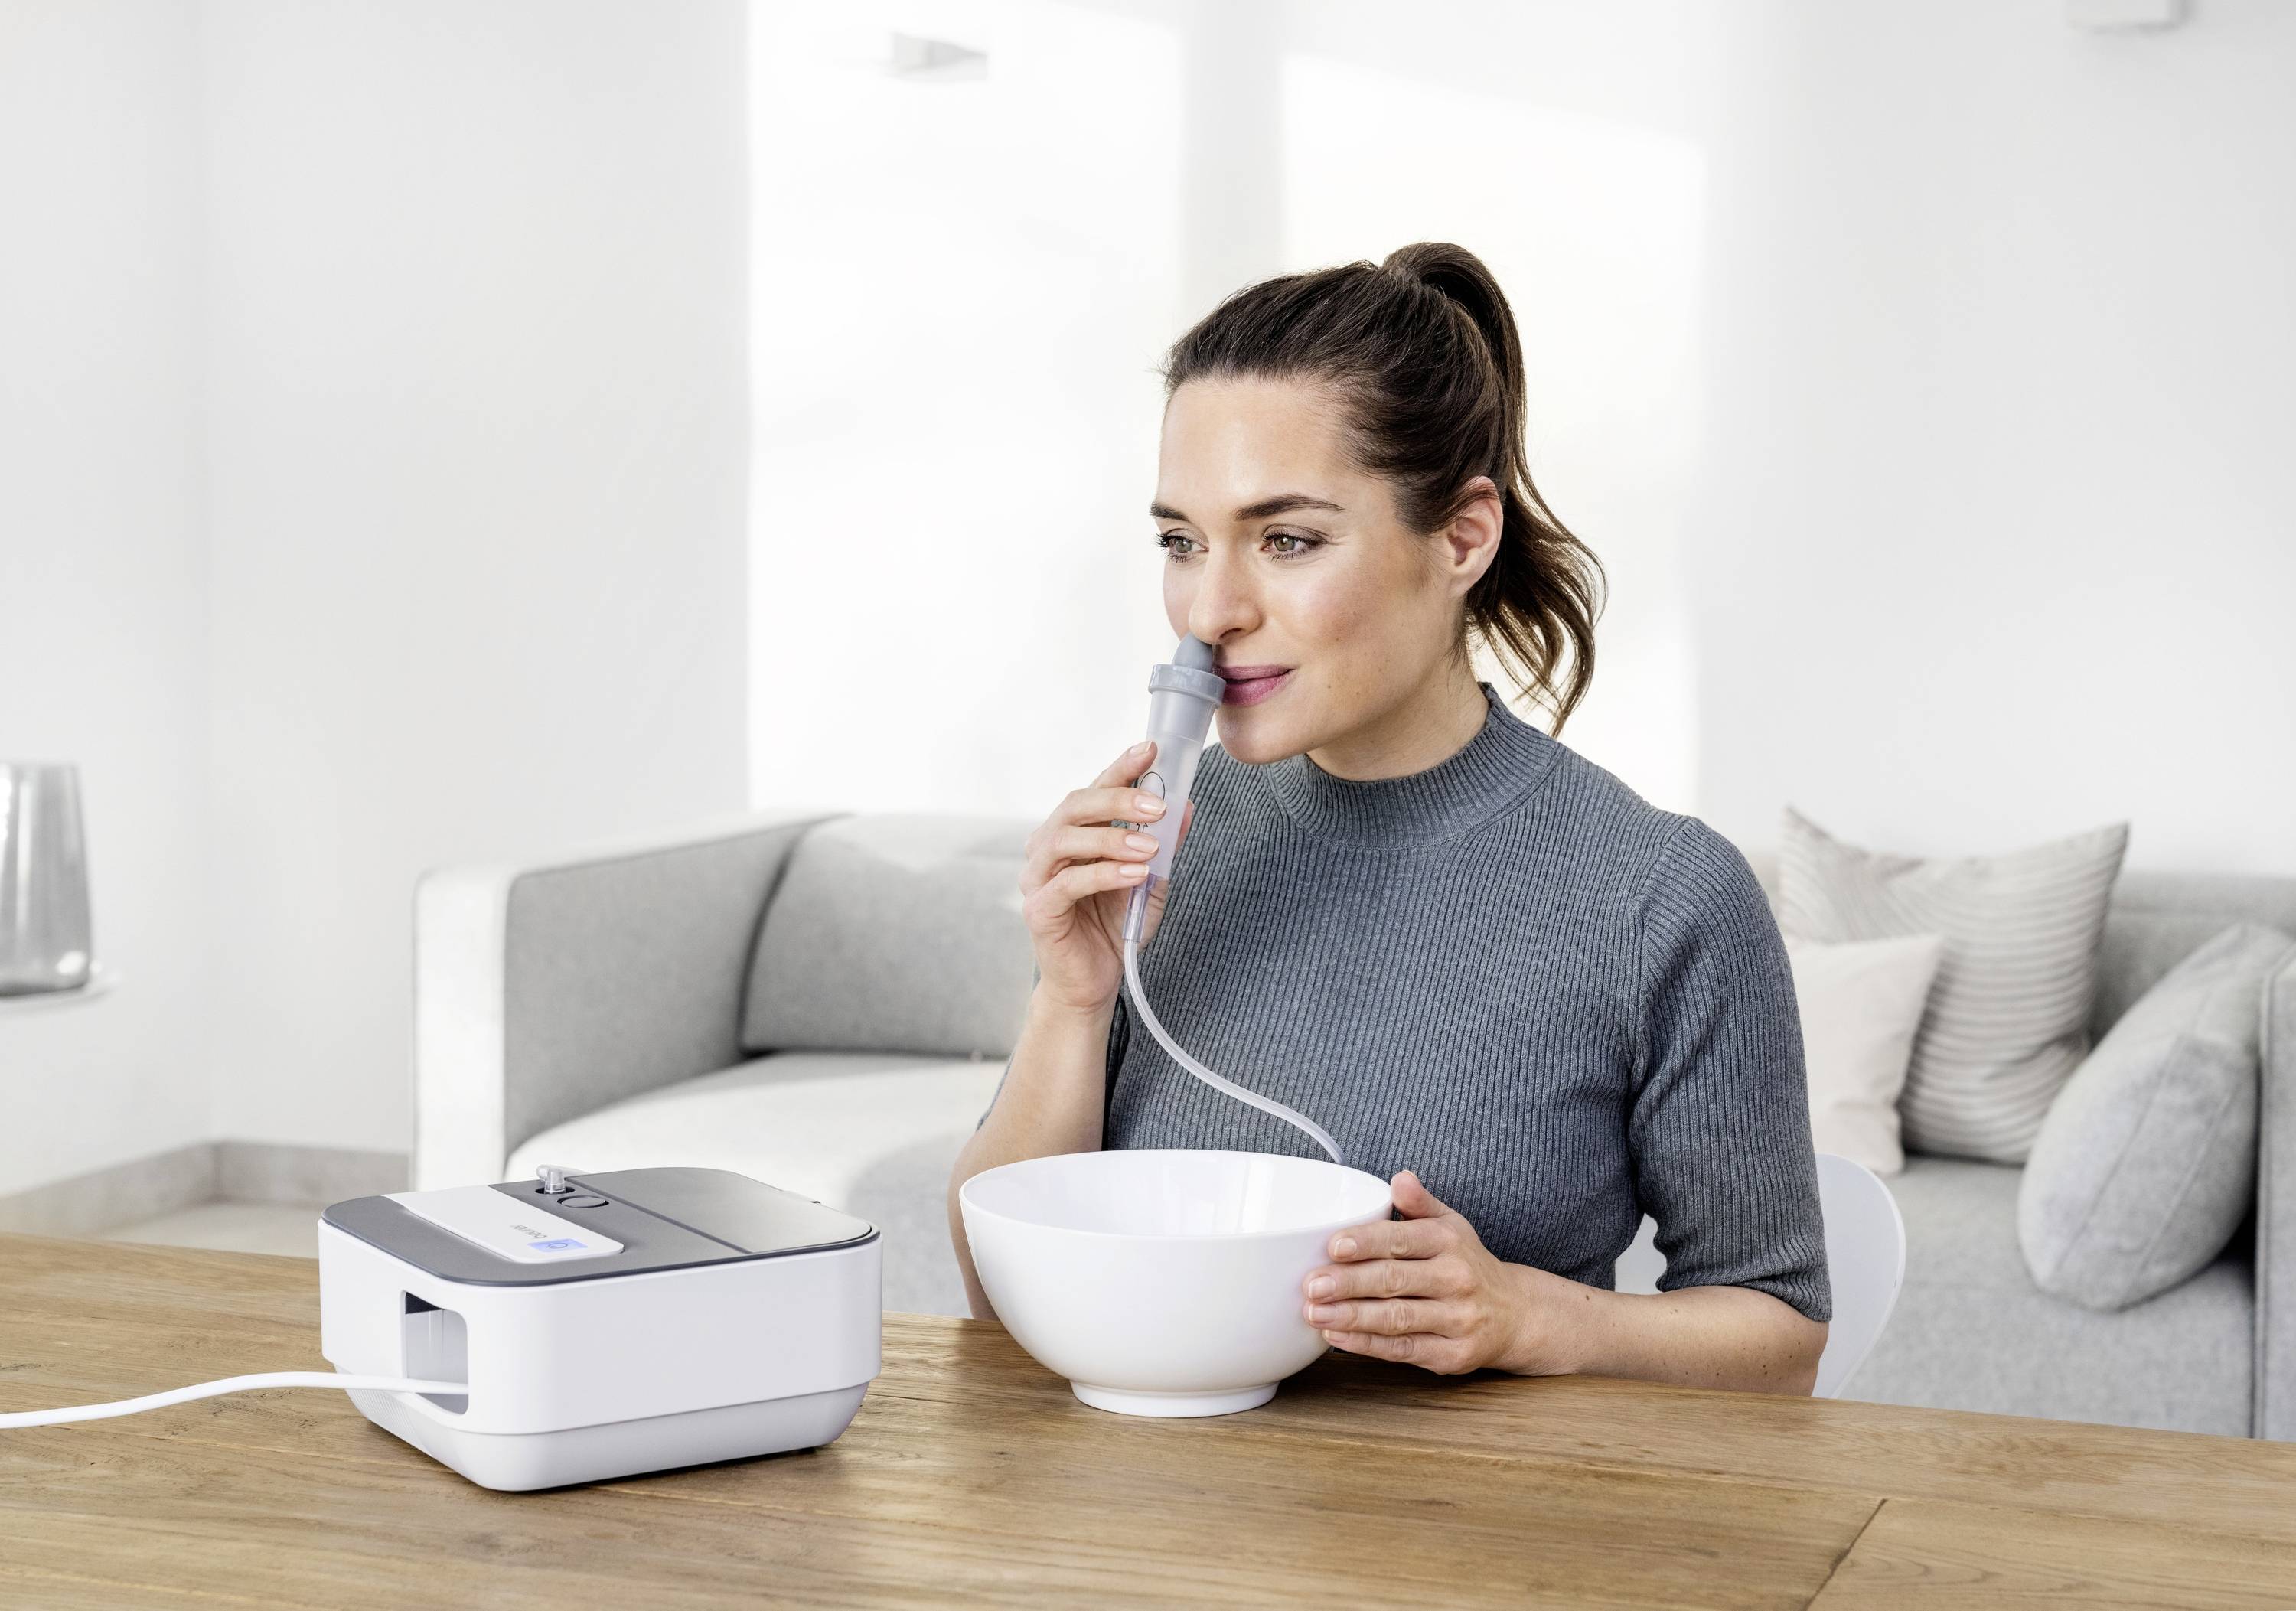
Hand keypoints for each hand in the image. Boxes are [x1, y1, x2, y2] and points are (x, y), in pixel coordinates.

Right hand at [1018, 740, 1194, 1014]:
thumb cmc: (1114, 928)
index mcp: (1072, 834)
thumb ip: (1164, 844)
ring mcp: (1037, 878)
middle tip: (1158, 804)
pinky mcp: (1038, 910)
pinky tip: (1135, 873)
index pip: (1093, 790)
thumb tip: (1186, 806)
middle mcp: (1047, 849)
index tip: (1150, 749)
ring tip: (1150, 846)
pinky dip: (1104, 873)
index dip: (1120, 768)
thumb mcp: (1151, 880)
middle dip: (1119, 799)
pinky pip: (1068, 882)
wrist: (1093, 984)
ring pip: (1066, 839)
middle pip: (1074, 807)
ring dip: (1113, 837)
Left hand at [1301, 1170, 1561, 1376]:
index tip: (1333, 1246)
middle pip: (1394, 1280)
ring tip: (1314, 1313)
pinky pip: (1403, 1350)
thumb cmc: (1468, 1265)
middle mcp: (1456, 1279)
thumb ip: (1420, 1203)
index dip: (1366, 1242)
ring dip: (1351, 1317)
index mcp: (1449, 1241)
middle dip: (1348, 1283)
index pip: (1402, 1239)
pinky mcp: (1452, 1355)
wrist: (1515, 1314)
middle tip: (1311, 1285)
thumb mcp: (1451, 1225)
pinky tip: (1336, 1338)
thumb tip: (1399, 1178)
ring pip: (1396, 1318)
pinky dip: (1367, 1346)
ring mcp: (1456, 1319)